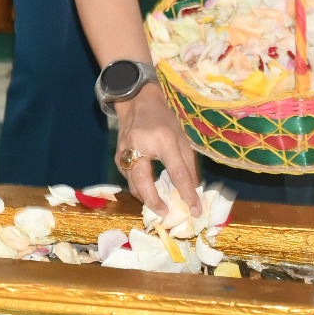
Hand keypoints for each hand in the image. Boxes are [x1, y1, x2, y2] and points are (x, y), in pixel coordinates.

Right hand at [115, 85, 201, 214]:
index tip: (196, 210)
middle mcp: (141, 146)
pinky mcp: (117, 156)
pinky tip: (148, 191)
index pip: (177, 173)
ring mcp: (125, 151)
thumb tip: (194, 191)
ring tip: (158, 205)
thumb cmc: (163, 119)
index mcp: (163, 140)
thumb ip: (188, 165)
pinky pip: (128, 178)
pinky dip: (138, 187)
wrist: (136, 101)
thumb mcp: (181, 137)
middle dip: (155, 202)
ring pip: (133, 184)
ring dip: (145, 198)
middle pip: (144, 182)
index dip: (188, 194)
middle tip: (165, 213)